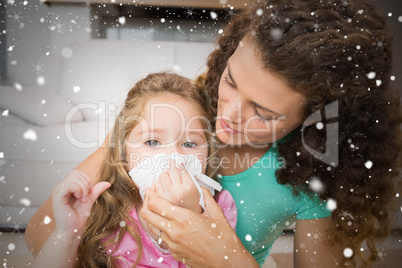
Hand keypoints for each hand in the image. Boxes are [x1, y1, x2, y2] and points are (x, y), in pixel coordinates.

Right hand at [51, 170, 110, 237]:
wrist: (72, 230)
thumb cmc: (78, 217)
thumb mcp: (90, 200)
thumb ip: (96, 190)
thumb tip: (108, 183)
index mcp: (66, 187)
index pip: (77, 173)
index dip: (86, 180)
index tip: (89, 192)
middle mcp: (60, 187)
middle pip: (76, 174)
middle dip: (86, 184)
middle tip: (86, 197)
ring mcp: (58, 191)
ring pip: (74, 178)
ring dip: (83, 188)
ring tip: (83, 200)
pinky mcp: (57, 196)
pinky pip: (69, 185)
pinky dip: (78, 190)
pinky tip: (80, 199)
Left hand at [139, 187, 257, 267]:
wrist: (226, 262)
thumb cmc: (223, 238)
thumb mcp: (216, 212)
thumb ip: (206, 196)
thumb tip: (200, 187)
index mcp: (184, 218)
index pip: (156, 204)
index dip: (152, 194)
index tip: (154, 189)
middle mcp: (174, 231)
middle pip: (146, 215)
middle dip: (146, 203)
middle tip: (151, 196)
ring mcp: (172, 244)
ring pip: (151, 227)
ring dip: (151, 216)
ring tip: (158, 209)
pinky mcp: (174, 252)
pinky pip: (161, 237)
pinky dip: (161, 228)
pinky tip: (169, 223)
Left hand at [154, 160, 201, 212]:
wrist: (189, 217)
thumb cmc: (192, 201)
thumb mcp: (195, 188)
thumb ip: (187, 175)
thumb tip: (179, 163)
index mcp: (189, 187)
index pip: (180, 168)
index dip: (176, 164)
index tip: (173, 162)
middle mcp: (178, 191)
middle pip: (170, 170)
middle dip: (170, 171)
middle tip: (172, 175)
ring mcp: (169, 196)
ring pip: (162, 176)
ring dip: (164, 177)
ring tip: (168, 182)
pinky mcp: (161, 200)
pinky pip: (155, 186)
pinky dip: (158, 184)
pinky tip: (163, 188)